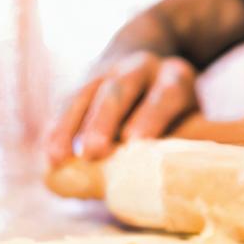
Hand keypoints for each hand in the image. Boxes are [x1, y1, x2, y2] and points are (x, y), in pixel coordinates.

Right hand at [47, 51, 197, 163]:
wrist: (151, 63)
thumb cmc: (178, 110)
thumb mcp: (192, 115)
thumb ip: (186, 140)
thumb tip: (179, 180)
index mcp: (175, 76)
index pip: (166, 93)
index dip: (152, 116)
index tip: (137, 141)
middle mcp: (141, 67)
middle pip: (121, 88)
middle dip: (105, 119)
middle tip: (94, 151)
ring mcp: (108, 71)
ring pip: (86, 93)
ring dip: (71, 126)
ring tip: (59, 158)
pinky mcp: (83, 83)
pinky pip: (66, 103)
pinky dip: (56, 129)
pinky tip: (50, 155)